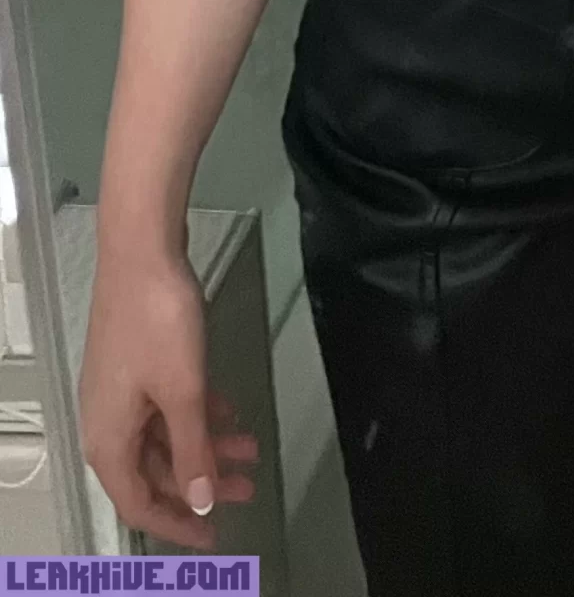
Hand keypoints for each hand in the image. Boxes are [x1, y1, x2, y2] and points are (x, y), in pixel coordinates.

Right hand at [80, 240, 259, 550]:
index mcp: (109, 441)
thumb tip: (199, 501)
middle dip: (202, 483)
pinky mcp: (139, 365)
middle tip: (248, 489)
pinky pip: (168, 406)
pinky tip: (230, 412)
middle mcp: (109, 423)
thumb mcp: (183, 392)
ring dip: (207, 446)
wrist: (142, 251)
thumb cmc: (158, 322)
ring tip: (250, 450)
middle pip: (156, 472)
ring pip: (166, 436)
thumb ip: (193, 450)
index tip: (213, 536)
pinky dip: (199, 415)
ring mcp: (123, 392)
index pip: (140, 504)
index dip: (178, 524)